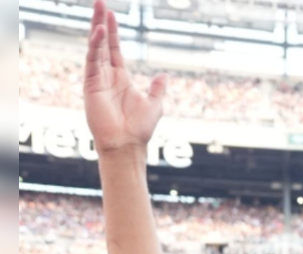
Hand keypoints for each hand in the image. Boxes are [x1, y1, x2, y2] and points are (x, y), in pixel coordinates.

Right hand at [84, 0, 166, 152]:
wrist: (128, 144)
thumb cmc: (139, 128)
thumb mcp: (155, 104)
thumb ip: (158, 89)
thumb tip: (164, 75)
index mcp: (121, 78)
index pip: (115, 49)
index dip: (114, 31)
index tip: (112, 13)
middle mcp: (107, 76)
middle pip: (103, 43)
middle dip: (102, 22)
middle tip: (100, 2)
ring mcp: (97, 80)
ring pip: (96, 48)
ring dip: (98, 29)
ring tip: (100, 10)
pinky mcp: (91, 86)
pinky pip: (93, 62)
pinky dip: (96, 46)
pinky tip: (100, 32)